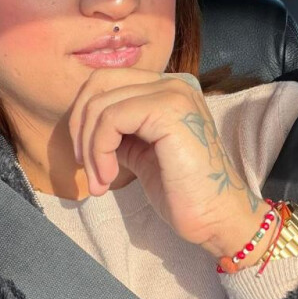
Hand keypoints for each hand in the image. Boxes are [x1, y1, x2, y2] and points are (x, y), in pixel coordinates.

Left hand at [68, 68, 265, 256]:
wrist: (217, 217)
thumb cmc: (183, 192)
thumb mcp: (140, 153)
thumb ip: (119, 133)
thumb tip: (85, 129)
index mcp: (166, 90)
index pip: (107, 81)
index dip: (84, 117)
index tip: (86, 159)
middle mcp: (172, 83)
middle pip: (99, 83)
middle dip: (80, 126)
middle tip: (83, 165)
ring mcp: (172, 93)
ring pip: (101, 104)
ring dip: (90, 148)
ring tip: (100, 181)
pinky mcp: (168, 110)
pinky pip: (111, 119)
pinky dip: (99, 151)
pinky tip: (109, 178)